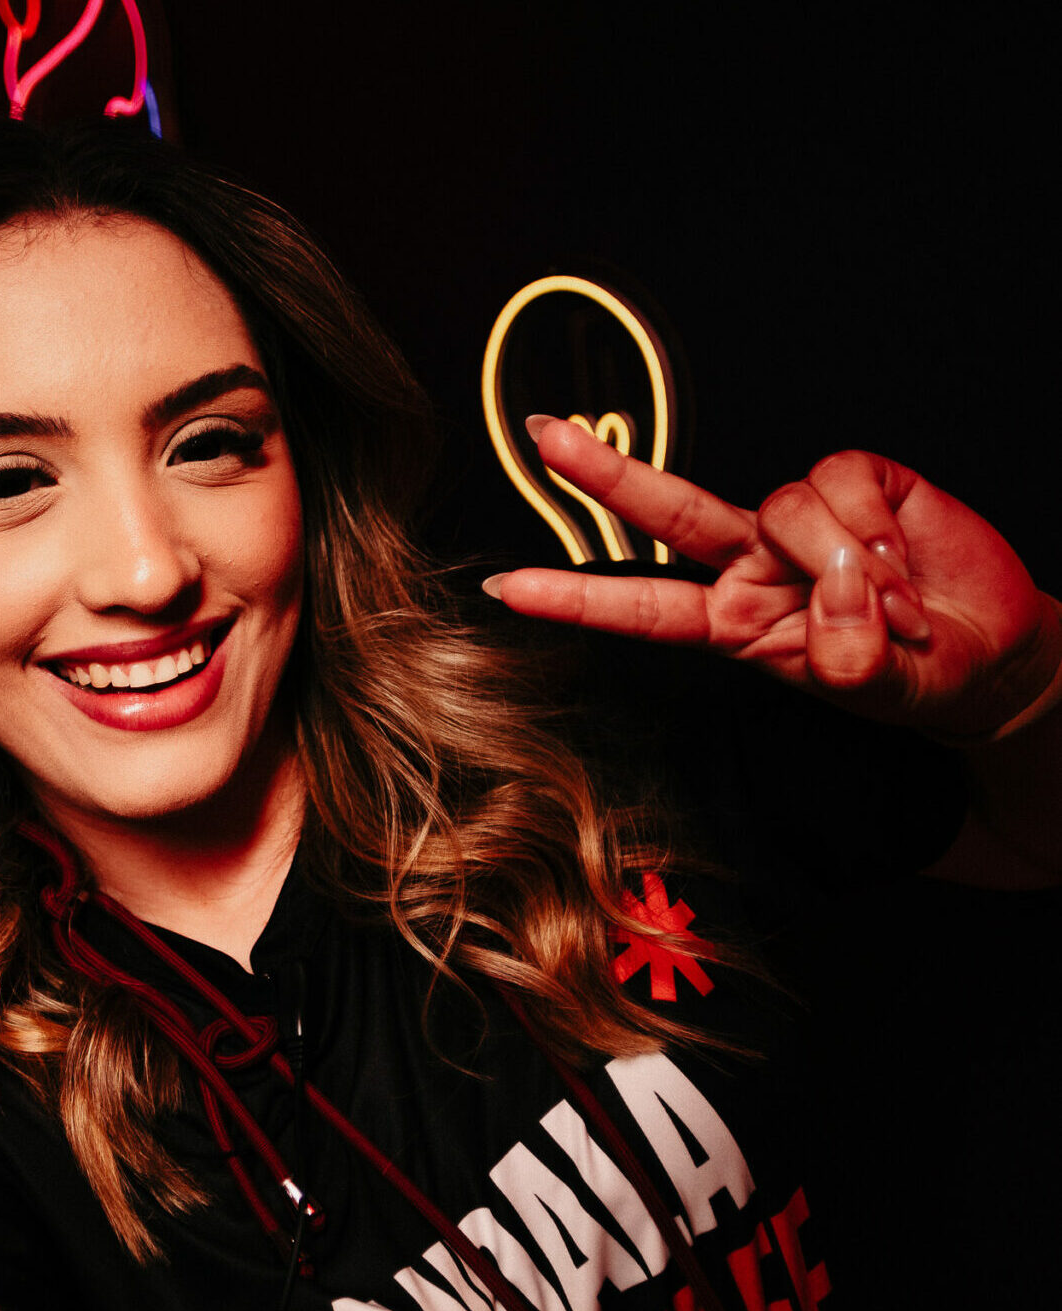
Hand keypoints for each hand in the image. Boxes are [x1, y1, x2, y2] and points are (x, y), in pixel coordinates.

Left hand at [486, 416, 1061, 741]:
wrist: (985, 651)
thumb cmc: (909, 675)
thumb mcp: (869, 687)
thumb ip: (848, 659)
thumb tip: (837, 606)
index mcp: (730, 622)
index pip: (641, 608)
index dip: (575, 597)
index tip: (507, 589)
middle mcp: (751, 563)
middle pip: (668, 511)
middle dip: (606, 474)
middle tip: (546, 441)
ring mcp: (799, 522)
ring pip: (786, 508)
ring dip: (848, 567)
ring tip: (891, 610)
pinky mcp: (857, 482)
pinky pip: (843, 483)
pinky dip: (877, 532)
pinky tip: (902, 565)